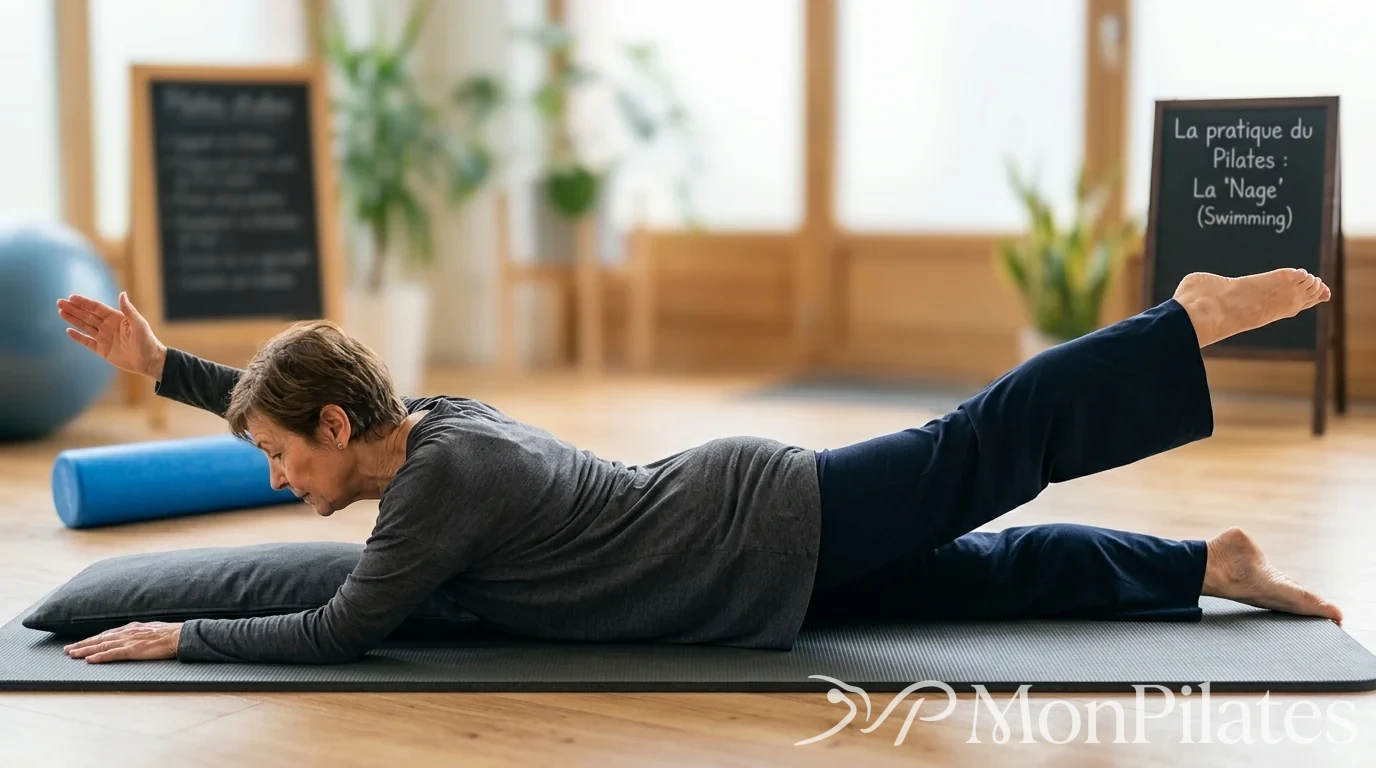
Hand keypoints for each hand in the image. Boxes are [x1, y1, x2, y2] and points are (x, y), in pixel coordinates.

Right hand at [57, 292, 167, 379]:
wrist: (149, 361)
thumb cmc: (147, 341)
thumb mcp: (139, 324)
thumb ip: (129, 310)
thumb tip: (122, 293)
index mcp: (116, 318)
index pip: (97, 308)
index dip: (84, 302)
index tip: (71, 297)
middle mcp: (108, 326)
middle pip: (88, 315)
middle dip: (74, 309)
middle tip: (59, 302)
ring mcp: (104, 338)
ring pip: (85, 326)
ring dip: (73, 319)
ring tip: (61, 312)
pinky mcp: (103, 350)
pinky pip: (87, 342)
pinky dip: (78, 337)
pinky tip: (69, 331)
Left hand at [64, 621, 181, 662]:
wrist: (179, 635)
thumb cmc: (169, 634)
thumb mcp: (151, 629)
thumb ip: (139, 633)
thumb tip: (132, 637)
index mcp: (131, 628)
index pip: (106, 634)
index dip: (91, 639)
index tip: (80, 643)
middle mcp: (126, 632)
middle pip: (99, 639)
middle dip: (82, 644)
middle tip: (67, 650)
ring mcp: (129, 641)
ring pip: (102, 645)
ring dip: (85, 650)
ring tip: (72, 655)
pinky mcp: (133, 650)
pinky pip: (112, 654)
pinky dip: (100, 656)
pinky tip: (89, 660)